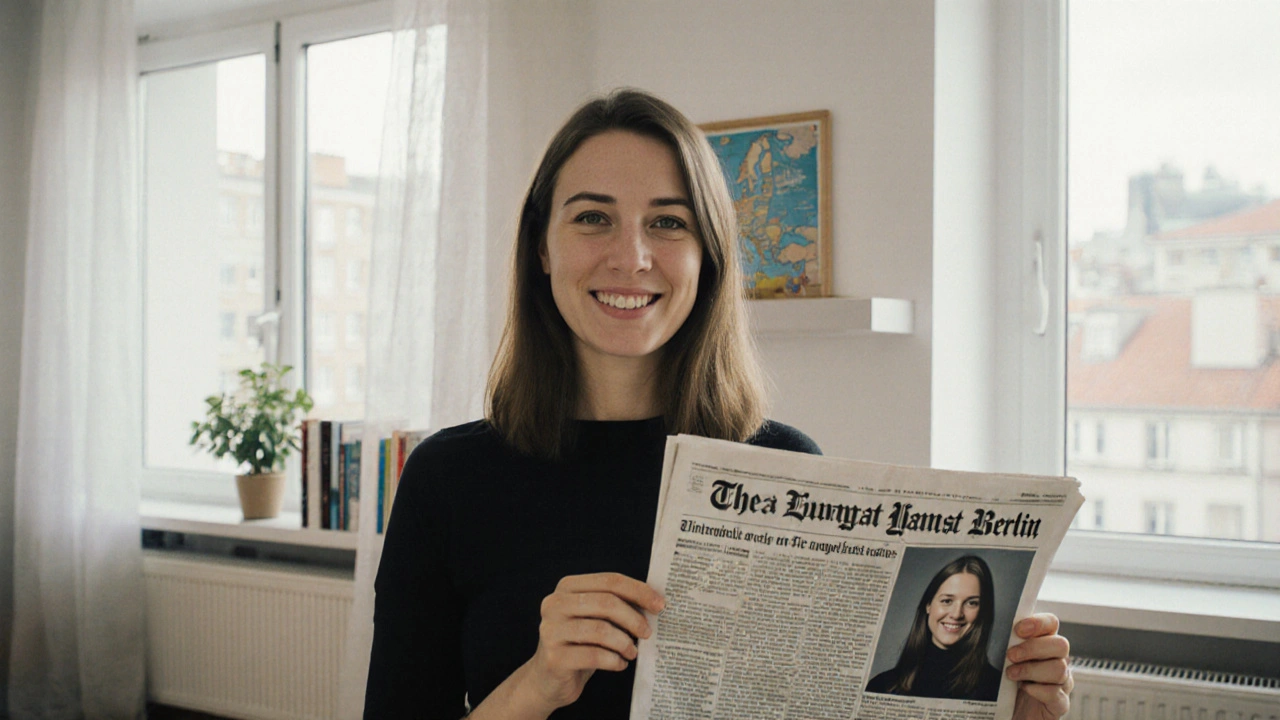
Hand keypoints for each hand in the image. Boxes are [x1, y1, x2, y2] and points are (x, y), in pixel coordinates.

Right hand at [521, 572, 665, 712]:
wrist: (549, 680)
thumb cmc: (580, 644)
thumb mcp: (595, 619)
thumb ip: (616, 605)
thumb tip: (654, 601)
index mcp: (567, 587)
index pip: (609, 581)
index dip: (638, 591)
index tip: (660, 605)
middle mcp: (554, 604)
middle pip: (606, 602)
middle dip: (634, 618)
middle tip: (648, 633)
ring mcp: (551, 630)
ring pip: (601, 630)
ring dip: (624, 642)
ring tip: (632, 652)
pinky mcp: (554, 657)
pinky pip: (594, 655)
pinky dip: (614, 660)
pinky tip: (619, 664)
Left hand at [1007, 613, 1072, 718]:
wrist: (1004, 712)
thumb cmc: (1003, 683)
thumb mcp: (1001, 658)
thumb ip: (1002, 641)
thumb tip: (988, 626)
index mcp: (1043, 643)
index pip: (1051, 623)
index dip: (1038, 622)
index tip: (1018, 630)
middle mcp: (1057, 660)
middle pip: (1061, 644)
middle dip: (1033, 648)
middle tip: (1010, 656)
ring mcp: (1061, 682)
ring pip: (1060, 668)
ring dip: (1032, 669)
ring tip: (1011, 674)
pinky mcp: (1059, 703)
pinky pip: (1056, 693)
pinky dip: (1038, 690)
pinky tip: (1024, 689)